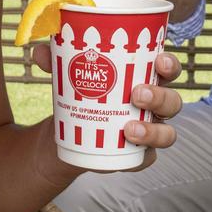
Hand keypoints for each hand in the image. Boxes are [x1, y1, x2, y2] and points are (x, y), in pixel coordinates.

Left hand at [32, 45, 183, 169]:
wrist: (67, 130)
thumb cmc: (79, 91)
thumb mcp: (67, 73)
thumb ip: (55, 60)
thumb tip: (39, 52)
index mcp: (145, 78)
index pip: (168, 70)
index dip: (170, 65)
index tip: (159, 60)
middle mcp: (153, 106)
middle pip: (172, 101)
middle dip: (160, 97)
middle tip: (136, 94)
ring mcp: (149, 132)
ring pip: (167, 133)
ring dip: (153, 131)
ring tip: (129, 129)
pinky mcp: (137, 156)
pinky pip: (148, 159)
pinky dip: (141, 156)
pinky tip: (126, 148)